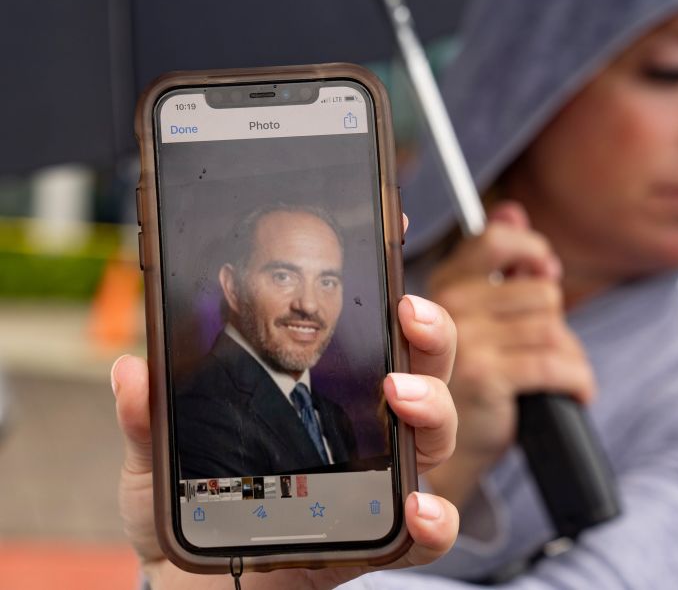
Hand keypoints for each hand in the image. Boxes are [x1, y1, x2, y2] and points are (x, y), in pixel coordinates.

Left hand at [113, 293, 457, 589]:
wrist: (194, 582)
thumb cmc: (194, 508)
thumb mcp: (161, 454)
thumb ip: (151, 415)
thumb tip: (133, 370)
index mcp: (322, 391)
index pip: (369, 332)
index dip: (386, 283)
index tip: (388, 232)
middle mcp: (363, 429)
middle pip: (420, 370)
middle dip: (428, 334)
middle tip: (408, 312)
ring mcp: (378, 482)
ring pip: (435, 434)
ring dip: (432, 406)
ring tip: (402, 395)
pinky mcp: (377, 538)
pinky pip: (427, 530)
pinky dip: (435, 516)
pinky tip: (418, 505)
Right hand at [426, 201, 595, 507]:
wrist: (446, 453)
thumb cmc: (465, 381)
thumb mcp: (474, 317)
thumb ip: (492, 262)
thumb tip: (512, 212)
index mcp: (443, 286)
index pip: (492, 243)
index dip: (529, 252)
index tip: (544, 272)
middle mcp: (447, 306)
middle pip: (538, 292)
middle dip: (554, 318)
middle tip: (547, 341)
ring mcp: (466, 340)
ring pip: (553, 327)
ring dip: (569, 354)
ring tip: (559, 372)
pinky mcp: (489, 375)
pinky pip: (558, 363)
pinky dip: (578, 380)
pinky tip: (575, 391)